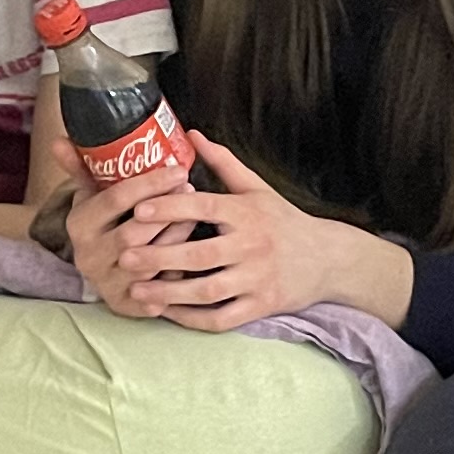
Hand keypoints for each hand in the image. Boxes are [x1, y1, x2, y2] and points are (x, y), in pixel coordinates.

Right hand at [67, 157, 189, 315]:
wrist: (100, 270)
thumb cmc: (104, 224)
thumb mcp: (91, 196)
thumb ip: (81, 168)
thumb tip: (59, 140)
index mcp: (78, 225)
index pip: (116, 199)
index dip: (150, 183)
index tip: (179, 168)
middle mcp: (88, 257)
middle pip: (134, 232)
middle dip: (168, 210)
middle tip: (191, 189)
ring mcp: (107, 284)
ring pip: (150, 261)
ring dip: (178, 237)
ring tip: (198, 215)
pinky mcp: (126, 306)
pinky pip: (159, 289)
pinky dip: (179, 271)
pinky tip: (195, 252)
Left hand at [103, 135, 403, 332]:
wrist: (328, 259)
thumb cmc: (284, 221)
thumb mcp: (257, 189)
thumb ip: (223, 163)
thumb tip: (192, 134)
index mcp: (248, 213)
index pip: (205, 207)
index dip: (171, 208)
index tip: (138, 209)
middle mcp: (253, 246)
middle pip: (201, 254)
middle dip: (160, 257)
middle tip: (124, 256)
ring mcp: (258, 279)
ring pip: (208, 291)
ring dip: (170, 293)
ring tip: (136, 291)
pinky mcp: (261, 306)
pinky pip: (222, 318)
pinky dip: (193, 319)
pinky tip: (168, 313)